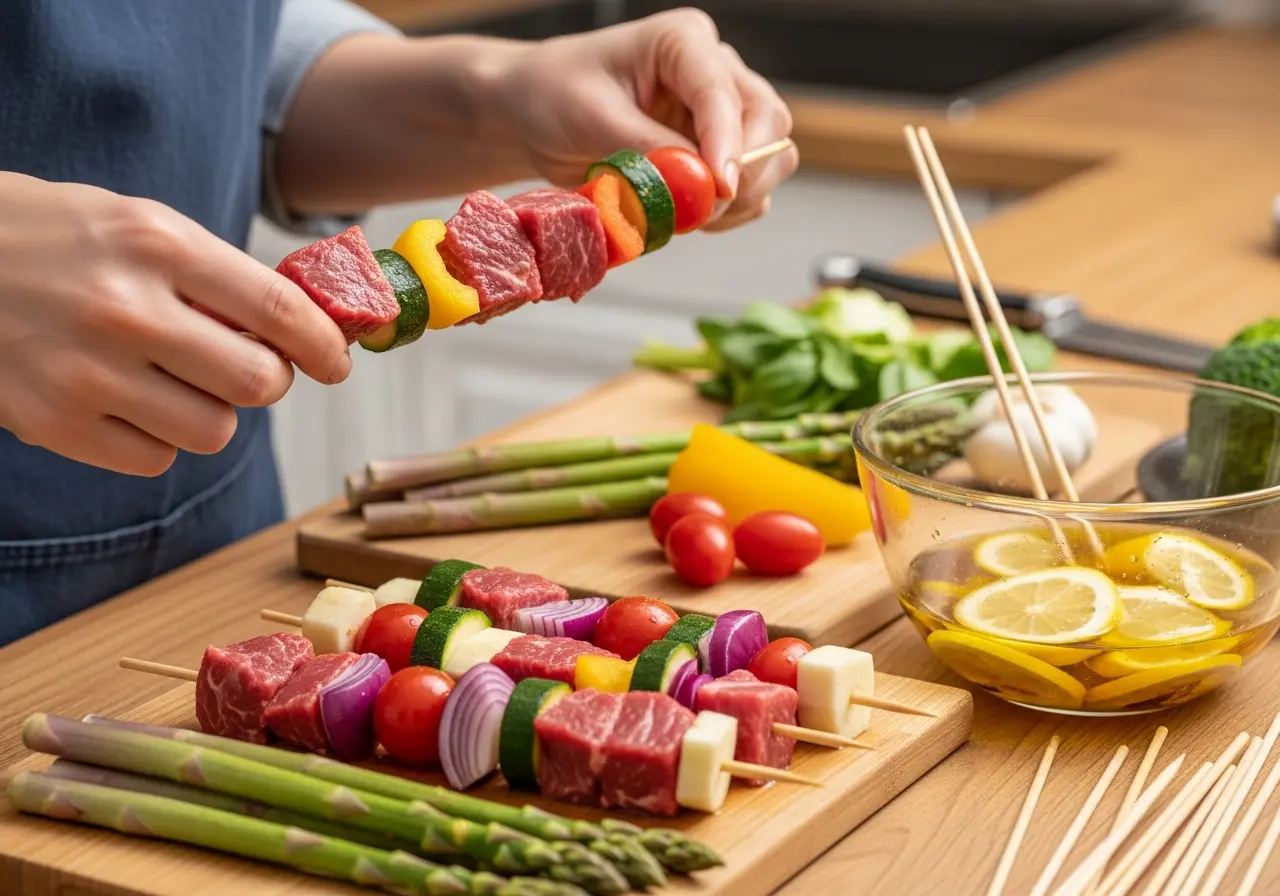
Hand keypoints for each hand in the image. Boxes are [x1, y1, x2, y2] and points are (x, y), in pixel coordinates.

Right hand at [0, 173, 350, 475]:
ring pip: (212, 431)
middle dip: (269, 381)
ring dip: (212, 413)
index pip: (279, 310)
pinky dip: (158, 440)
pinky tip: (130, 402)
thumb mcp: (141, 226)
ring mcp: (85, 372)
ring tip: (177, 381)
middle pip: (257, 383)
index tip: (337, 362)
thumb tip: (307, 332)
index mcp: (157, 245)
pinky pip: (155, 460)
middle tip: (252, 369)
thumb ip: (219, 277)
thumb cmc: (59, 240)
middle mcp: (125, 309)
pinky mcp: (52, 422)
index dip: (325, 346)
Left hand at [491, 8, 797, 230]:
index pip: (723, 93)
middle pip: (768, 121)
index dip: (729, 144)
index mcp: (683, 42)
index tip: (720, 188)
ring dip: (740, 197)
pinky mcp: (717, 150)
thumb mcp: (592, 117)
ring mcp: (721, 112)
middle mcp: (714, 70)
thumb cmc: (554, 95)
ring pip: (772, 155)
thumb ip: (647, 148)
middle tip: (700, 211)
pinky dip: (731, 212)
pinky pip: (752, 187)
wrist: (534, 114)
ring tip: (687, 215)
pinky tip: (691, 216)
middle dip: (743, 172)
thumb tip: (697, 183)